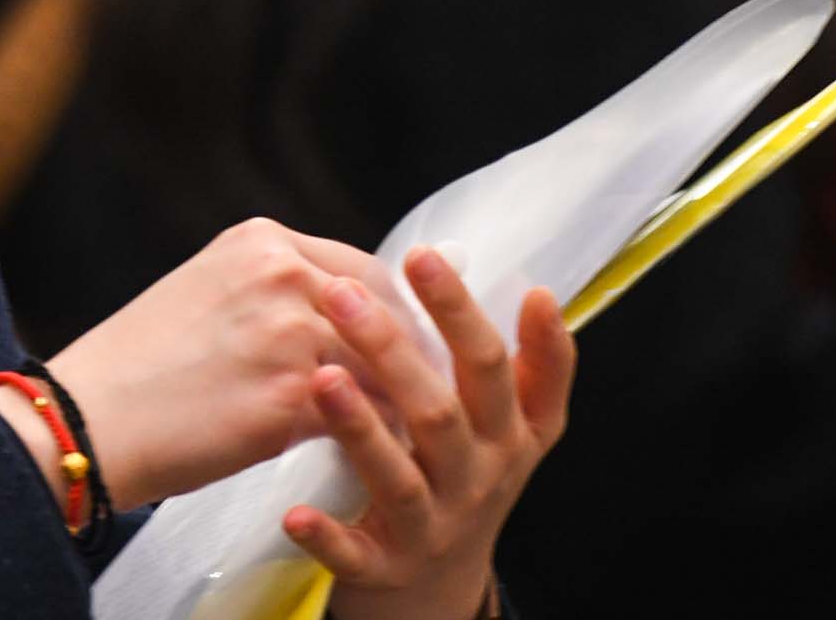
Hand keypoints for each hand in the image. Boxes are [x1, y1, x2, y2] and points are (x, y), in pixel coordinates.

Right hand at [31, 217, 387, 508]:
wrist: (91, 417)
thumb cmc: (139, 365)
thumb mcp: (206, 290)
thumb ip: (271, 291)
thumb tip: (333, 320)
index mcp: (261, 242)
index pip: (363, 271)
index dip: (393, 314)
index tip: (408, 346)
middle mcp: (283, 274)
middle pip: (384, 314)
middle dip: (410, 356)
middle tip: (427, 394)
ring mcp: (291, 333)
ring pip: (381, 367)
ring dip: (400, 402)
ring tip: (412, 434)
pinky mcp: (292, 397)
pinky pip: (362, 418)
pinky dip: (376, 441)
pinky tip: (378, 461)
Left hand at [280, 247, 574, 619]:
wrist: (442, 580)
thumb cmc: (470, 473)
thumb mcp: (516, 425)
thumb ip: (532, 365)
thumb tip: (542, 293)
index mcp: (509, 434)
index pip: (490, 364)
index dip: (462, 313)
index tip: (423, 256)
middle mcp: (476, 479)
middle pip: (440, 413)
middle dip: (392, 350)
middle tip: (341, 294)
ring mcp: (432, 526)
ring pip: (399, 478)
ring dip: (362, 430)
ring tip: (322, 379)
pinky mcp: (387, 568)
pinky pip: (357, 553)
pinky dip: (328, 535)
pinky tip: (293, 512)